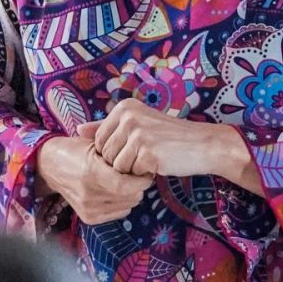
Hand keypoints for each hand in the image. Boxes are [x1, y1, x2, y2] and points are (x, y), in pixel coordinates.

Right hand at [36, 135, 152, 223]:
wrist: (49, 166)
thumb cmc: (75, 150)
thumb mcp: (96, 144)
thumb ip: (118, 154)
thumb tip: (144, 163)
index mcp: (90, 172)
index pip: (125, 185)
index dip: (141, 181)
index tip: (146, 173)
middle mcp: (88, 194)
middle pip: (130, 197)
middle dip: (139, 186)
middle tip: (137, 175)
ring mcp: (87, 208)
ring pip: (127, 205)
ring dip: (131, 195)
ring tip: (125, 182)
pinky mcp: (88, 217)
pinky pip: (119, 213)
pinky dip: (123, 203)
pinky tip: (115, 192)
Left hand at [88, 98, 258, 189]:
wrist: (204, 144)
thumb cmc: (169, 137)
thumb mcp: (137, 125)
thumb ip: (106, 127)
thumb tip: (78, 129)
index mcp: (124, 107)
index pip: (99, 141)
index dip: (114, 152)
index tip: (135, 148)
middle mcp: (129, 116)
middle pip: (106, 154)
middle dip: (123, 162)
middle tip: (145, 154)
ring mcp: (138, 133)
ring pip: (117, 166)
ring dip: (133, 169)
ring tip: (152, 157)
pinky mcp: (147, 151)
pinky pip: (132, 173)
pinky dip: (144, 173)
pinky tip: (159, 163)